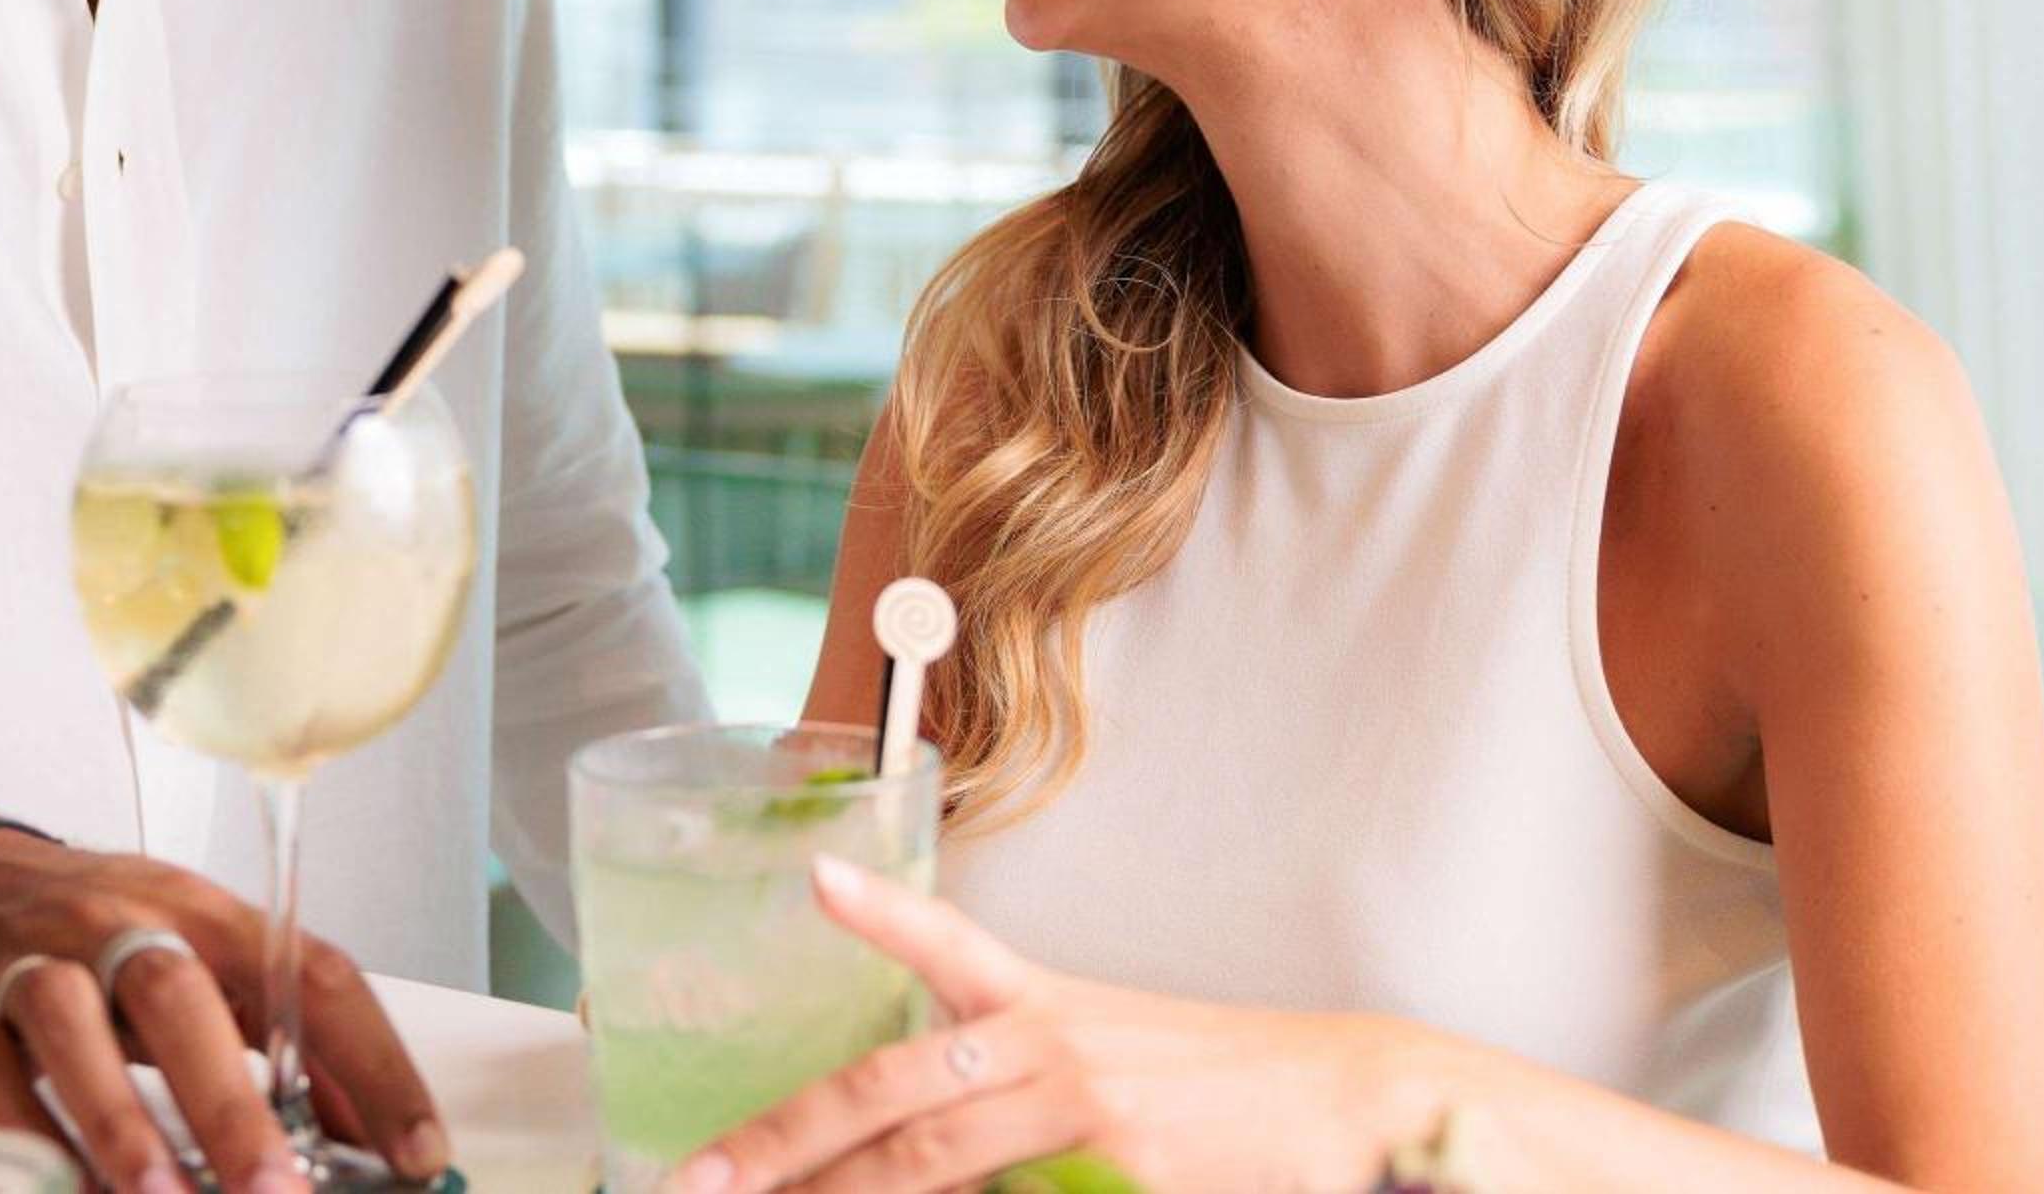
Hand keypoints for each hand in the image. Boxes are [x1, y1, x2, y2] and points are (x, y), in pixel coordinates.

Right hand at [0, 806, 449, 1193]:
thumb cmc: (85, 937)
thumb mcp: (191, 960)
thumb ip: (274, 1036)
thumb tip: (368, 1128)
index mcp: (198, 911)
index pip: (307, 970)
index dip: (370, 1061)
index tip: (418, 1151)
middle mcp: (111, 924)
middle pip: (179, 994)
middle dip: (232, 1101)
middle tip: (278, 1189)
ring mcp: (18, 967)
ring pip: (69, 1025)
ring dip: (123, 1125)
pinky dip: (27, 1144)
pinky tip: (65, 1189)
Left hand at [669, 858, 1416, 1193]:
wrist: (1344, 1105)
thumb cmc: (1213, 1084)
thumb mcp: (1105, 1046)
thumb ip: (1009, 1070)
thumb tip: (903, 1118)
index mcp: (1041, 1004)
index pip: (948, 942)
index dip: (880, 912)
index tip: (814, 879)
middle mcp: (1051, 1049)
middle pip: (894, 1091)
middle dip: (783, 1141)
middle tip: (699, 1180)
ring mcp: (1085, 1117)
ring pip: (928, 1164)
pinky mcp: (1123, 1179)